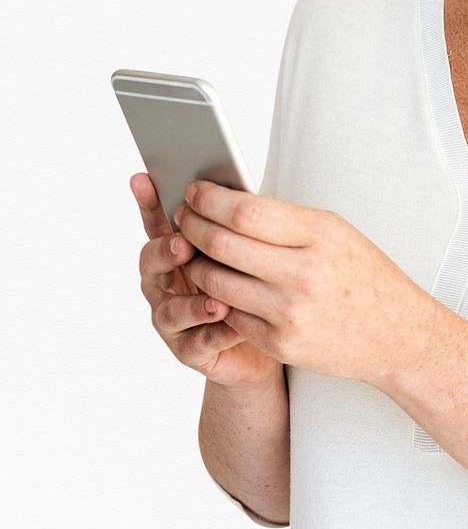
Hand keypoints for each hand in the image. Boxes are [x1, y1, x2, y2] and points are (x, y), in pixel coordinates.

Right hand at [131, 173, 281, 390]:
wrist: (263, 344)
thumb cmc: (251, 288)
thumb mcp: (241, 252)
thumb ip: (230, 229)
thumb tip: (234, 191)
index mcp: (175, 254)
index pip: (158, 223)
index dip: (148, 202)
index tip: (143, 178)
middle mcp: (166, 285)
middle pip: (152, 264)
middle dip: (165, 251)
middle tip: (183, 242)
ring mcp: (173, 319)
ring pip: (170, 310)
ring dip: (191, 303)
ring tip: (216, 300)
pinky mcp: (189, 350)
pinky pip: (198, 343)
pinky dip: (215, 333)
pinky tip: (232, 325)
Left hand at [172, 181, 434, 388]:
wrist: (395, 335)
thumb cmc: (365, 278)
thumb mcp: (335, 233)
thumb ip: (285, 219)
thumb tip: (229, 201)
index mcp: (318, 236)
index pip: (245, 211)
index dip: (209, 199)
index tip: (194, 192)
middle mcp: (302, 273)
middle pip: (221, 243)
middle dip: (192, 227)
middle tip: (183, 217)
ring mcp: (288, 312)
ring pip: (215, 281)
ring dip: (195, 263)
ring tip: (193, 251)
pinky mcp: (279, 343)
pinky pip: (229, 314)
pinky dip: (216, 297)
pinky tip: (216, 284)